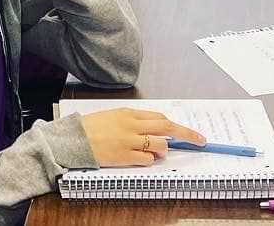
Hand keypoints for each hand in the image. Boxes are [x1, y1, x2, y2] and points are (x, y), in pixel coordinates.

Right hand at [80, 108, 207, 166]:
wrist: (74, 139)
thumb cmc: (92, 128)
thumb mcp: (114, 116)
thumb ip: (135, 121)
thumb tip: (155, 129)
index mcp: (129, 113)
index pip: (161, 117)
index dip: (177, 126)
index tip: (189, 132)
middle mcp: (132, 125)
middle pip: (167, 128)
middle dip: (187, 135)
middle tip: (199, 140)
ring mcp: (129, 141)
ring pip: (160, 145)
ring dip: (164, 151)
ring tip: (158, 153)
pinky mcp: (124, 156)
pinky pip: (147, 159)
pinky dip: (150, 160)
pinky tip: (143, 158)